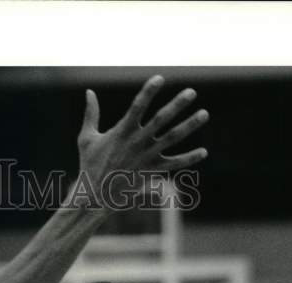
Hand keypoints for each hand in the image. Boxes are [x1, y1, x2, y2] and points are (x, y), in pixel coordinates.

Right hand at [77, 75, 208, 195]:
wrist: (95, 196)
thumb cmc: (90, 165)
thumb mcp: (86, 138)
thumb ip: (91, 114)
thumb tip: (88, 92)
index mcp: (121, 131)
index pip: (137, 106)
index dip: (149, 91)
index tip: (160, 78)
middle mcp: (137, 142)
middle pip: (161, 119)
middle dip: (177, 105)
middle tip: (192, 92)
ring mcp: (146, 156)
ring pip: (172, 138)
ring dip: (189, 125)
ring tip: (204, 114)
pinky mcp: (152, 171)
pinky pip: (174, 163)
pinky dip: (189, 158)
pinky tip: (203, 152)